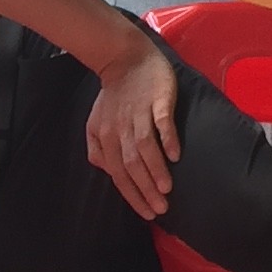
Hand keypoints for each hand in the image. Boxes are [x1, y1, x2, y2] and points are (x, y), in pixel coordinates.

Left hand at [83, 36, 184, 220]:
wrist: (125, 58)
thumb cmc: (114, 95)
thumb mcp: (96, 123)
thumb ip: (98, 149)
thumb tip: (107, 170)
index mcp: (107, 138)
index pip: (118, 174)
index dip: (132, 195)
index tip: (147, 214)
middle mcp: (121, 130)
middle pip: (131, 166)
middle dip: (145, 190)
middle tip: (161, 209)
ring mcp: (139, 114)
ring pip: (144, 148)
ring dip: (155, 170)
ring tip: (166, 190)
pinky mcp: (157, 100)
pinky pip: (161, 122)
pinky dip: (167, 138)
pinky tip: (175, 154)